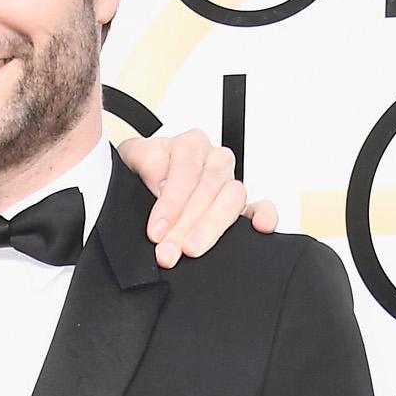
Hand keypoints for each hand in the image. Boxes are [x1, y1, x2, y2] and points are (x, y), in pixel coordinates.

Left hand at [117, 129, 278, 268]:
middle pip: (209, 187)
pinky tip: (260, 227)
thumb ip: (144, 161)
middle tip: (168, 250)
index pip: (187, 169)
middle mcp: (212, 160)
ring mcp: (228, 182)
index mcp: (189, 145)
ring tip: (192, 249)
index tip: (156, 230)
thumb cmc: (138, 172)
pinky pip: (260, 206)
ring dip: (211, 226)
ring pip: (232, 197)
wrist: (138, 184)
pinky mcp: (240, 205)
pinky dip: (264, 215)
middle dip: (186, 224)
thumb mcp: (131, 160)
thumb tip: (160, 182)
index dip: (171, 202)